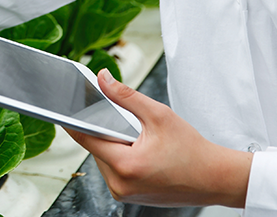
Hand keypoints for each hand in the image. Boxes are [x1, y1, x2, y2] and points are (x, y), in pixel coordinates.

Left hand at [65, 68, 252, 208]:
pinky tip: (140, 150)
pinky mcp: (129, 196)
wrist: (215, 178)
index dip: (72, 120)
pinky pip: (114, 170)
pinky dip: (122, 156)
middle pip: (96, 147)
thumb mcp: (158, 115)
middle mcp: (120, 184)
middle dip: (106, 130)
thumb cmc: (192, 150)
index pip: (86, 138)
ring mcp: (124, 193)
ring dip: (114, 144)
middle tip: (125, 121)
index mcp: (126, 165)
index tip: (61, 105)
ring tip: (138, 138)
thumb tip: (102, 79)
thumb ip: (126, 96)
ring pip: (104, 159)